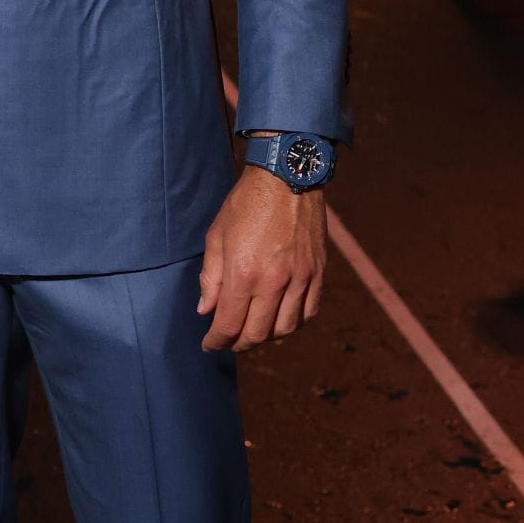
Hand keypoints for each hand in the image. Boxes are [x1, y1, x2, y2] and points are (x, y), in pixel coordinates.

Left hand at [197, 164, 327, 352]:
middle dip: (239, 344)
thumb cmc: (245, 204)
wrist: (287, 177)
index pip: (229, 324)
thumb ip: (211, 278)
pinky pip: (309, 311)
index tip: (210, 345)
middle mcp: (274, 281)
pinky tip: (281, 319)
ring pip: (285, 329)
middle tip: (229, 341)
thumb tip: (206, 310)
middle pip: (257, 333)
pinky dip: (294, 323)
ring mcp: (300, 278)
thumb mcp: (216, 236)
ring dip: (267, 337)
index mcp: (243, 273)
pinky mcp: (317, 272)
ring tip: (254, 332)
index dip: (216, 341)